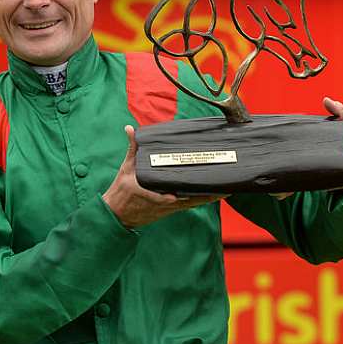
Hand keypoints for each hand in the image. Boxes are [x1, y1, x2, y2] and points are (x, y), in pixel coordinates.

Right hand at [102, 125, 225, 228]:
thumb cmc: (122, 191)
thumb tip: (129, 129)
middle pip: (187, 201)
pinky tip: (212, 196)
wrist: (119, 215)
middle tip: (222, 188)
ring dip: (206, 199)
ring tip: (223, 192)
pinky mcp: (170, 210)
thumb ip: (132, 149)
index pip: (163, 197)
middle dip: (204, 196)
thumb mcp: (125, 168)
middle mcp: (162, 203)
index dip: (174, 197)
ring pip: (190, 205)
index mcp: (149, 193)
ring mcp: (167, 208)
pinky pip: (188, 206)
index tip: (183, 193)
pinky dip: (200, 201)